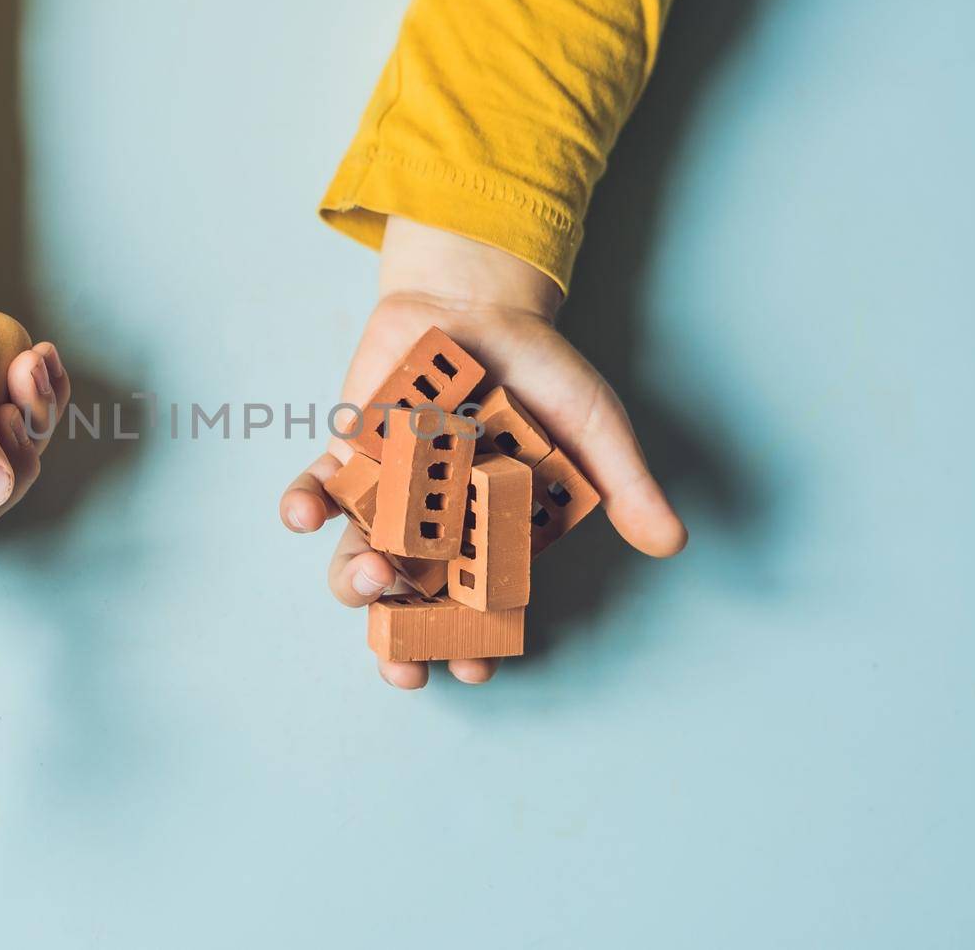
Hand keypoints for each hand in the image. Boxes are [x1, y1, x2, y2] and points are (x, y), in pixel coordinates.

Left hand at [280, 217, 684, 687]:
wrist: (480, 304)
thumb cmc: (542, 373)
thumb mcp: (594, 426)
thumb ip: (625, 484)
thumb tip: (671, 542)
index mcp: (494, 538)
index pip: (482, 608)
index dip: (475, 646)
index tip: (475, 671)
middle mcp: (437, 529)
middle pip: (413, 602)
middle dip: (400, 642)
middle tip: (403, 667)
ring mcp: (389, 497)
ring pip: (359, 556)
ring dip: (354, 580)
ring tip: (369, 578)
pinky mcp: (350, 456)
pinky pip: (320, 491)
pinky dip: (305, 504)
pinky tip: (304, 514)